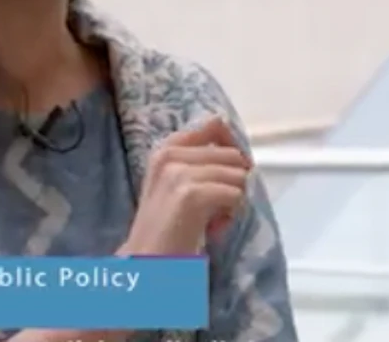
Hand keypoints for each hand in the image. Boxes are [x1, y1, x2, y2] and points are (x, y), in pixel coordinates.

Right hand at [118, 116, 250, 255]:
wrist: (147, 263)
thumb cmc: (167, 228)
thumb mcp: (179, 184)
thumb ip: (202, 162)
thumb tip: (240, 153)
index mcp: (166, 148)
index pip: (215, 126)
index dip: (232, 151)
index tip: (225, 177)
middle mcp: (170, 154)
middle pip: (233, 155)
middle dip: (232, 183)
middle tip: (211, 209)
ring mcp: (178, 172)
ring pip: (238, 176)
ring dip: (231, 202)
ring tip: (209, 220)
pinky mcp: (191, 194)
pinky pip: (236, 195)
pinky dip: (230, 217)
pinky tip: (211, 229)